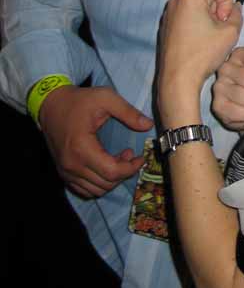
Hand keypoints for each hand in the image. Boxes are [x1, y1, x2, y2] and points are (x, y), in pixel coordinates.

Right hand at [39, 85, 153, 198]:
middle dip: (124, 172)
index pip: (112, 172)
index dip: (131, 168)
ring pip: (96, 190)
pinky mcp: (63, 172)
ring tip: (118, 159)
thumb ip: (128, 112)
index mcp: (82, 147)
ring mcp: (65, 171)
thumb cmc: (79, 100)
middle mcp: (71, 164)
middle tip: (130, 154)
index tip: (140, 157)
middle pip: (106, 184)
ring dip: (112, 179)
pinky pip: (84, 189)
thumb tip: (148, 125)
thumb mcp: (106, 98)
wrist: (51, 104)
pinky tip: (105, 166)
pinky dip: (99, 183)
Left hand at [158, 0, 242, 126]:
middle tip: (217, 31)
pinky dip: (197, 23)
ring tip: (208, 38)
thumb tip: (235, 8)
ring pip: (199, 4)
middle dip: (218, 10)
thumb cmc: (202, 55)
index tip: (222, 21)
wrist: (179, 78)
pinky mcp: (167, 23)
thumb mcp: (230, 33)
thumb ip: (237, 15)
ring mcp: (169, 11)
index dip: (228, 2)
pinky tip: (199, 41)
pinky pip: (188, 14)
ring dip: (208, 17)